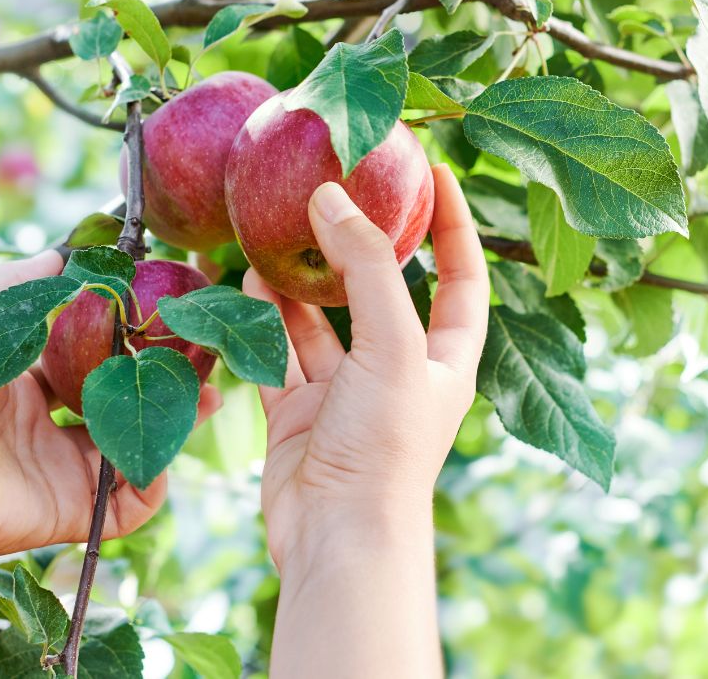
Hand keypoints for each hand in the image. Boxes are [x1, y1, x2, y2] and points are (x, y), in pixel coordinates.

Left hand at [0, 251, 222, 559]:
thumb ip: (19, 280)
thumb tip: (59, 251)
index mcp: (25, 388)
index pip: (91, 365)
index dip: (130, 346)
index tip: (166, 324)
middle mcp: (46, 431)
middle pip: (122, 407)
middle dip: (165, 386)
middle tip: (203, 365)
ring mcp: (61, 473)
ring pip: (134, 449)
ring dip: (174, 427)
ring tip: (207, 399)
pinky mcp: (72, 511)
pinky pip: (128, 504)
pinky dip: (154, 483)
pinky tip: (164, 452)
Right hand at [243, 165, 488, 572]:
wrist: (337, 538)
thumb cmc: (386, 447)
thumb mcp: (392, 345)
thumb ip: (366, 266)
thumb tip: (330, 196)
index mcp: (445, 358)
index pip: (461, 276)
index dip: (453, 224)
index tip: (436, 170)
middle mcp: (399, 370)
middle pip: (384, 291)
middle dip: (360, 243)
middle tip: (335, 187)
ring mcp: (347, 392)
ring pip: (323, 320)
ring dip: (302, 279)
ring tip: (276, 228)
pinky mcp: (300, 413)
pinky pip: (279, 353)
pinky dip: (263, 320)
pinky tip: (246, 283)